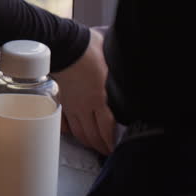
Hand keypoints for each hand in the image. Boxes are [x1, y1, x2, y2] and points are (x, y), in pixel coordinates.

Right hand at [52, 26, 116, 154]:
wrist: (65, 44)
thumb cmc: (89, 48)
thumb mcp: (113, 58)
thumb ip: (121, 69)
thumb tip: (134, 67)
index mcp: (100, 98)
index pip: (106, 127)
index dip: (110, 141)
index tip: (114, 148)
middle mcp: (85, 105)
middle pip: (92, 134)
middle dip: (99, 146)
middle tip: (105, 151)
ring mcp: (71, 104)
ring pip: (78, 131)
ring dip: (86, 141)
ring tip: (93, 145)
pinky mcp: (61, 100)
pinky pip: (64, 121)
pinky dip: (69, 130)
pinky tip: (72, 133)